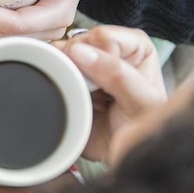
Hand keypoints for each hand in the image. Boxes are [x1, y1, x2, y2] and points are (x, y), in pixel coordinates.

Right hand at [53, 26, 167, 162]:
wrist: (122, 156)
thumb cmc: (142, 128)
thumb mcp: (140, 101)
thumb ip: (116, 74)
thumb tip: (80, 52)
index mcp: (134, 46)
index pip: (103, 37)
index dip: (99, 59)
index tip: (106, 85)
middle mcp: (109, 49)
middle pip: (78, 43)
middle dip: (79, 66)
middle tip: (92, 92)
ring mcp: (86, 63)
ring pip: (61, 54)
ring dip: (65, 74)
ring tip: (83, 95)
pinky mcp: (69, 76)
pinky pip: (51, 68)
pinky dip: (54, 79)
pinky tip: (69, 94)